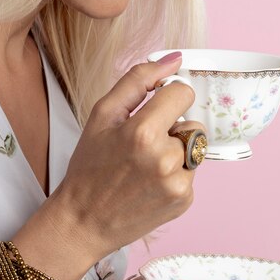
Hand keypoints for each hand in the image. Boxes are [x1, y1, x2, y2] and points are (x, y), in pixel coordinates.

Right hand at [53, 54, 205, 268]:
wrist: (84, 221)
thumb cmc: (89, 167)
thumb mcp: (102, 116)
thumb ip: (137, 81)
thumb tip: (173, 59)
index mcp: (143, 132)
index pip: (183, 92)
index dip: (168, 97)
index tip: (156, 109)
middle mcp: (166, 158)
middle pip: (192, 123)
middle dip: (172, 130)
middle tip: (143, 147)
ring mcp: (178, 183)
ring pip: (195, 149)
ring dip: (176, 153)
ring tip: (147, 167)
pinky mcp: (184, 200)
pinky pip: (191, 174)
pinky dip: (176, 176)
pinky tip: (151, 186)